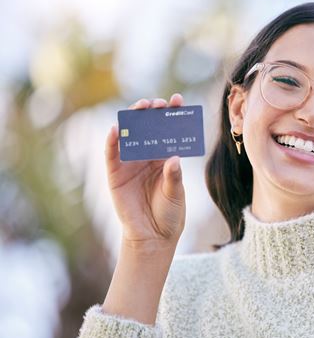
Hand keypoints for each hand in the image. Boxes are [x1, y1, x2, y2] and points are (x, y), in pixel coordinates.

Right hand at [105, 94, 185, 256]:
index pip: (169, 131)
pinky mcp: (115, 174)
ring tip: (141, 108)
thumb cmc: (169, 214)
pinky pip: (112, 154)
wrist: (153, 236)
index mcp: (166, 158)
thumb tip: (174, 158)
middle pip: (148, 128)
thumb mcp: (175, 194)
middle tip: (158, 103)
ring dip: (133, 119)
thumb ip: (173, 176)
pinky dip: (112, 141)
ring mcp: (131, 164)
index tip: (178, 100)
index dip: (172, 114)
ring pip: (130, 135)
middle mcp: (148, 157)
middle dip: (152, 112)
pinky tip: (116, 129)